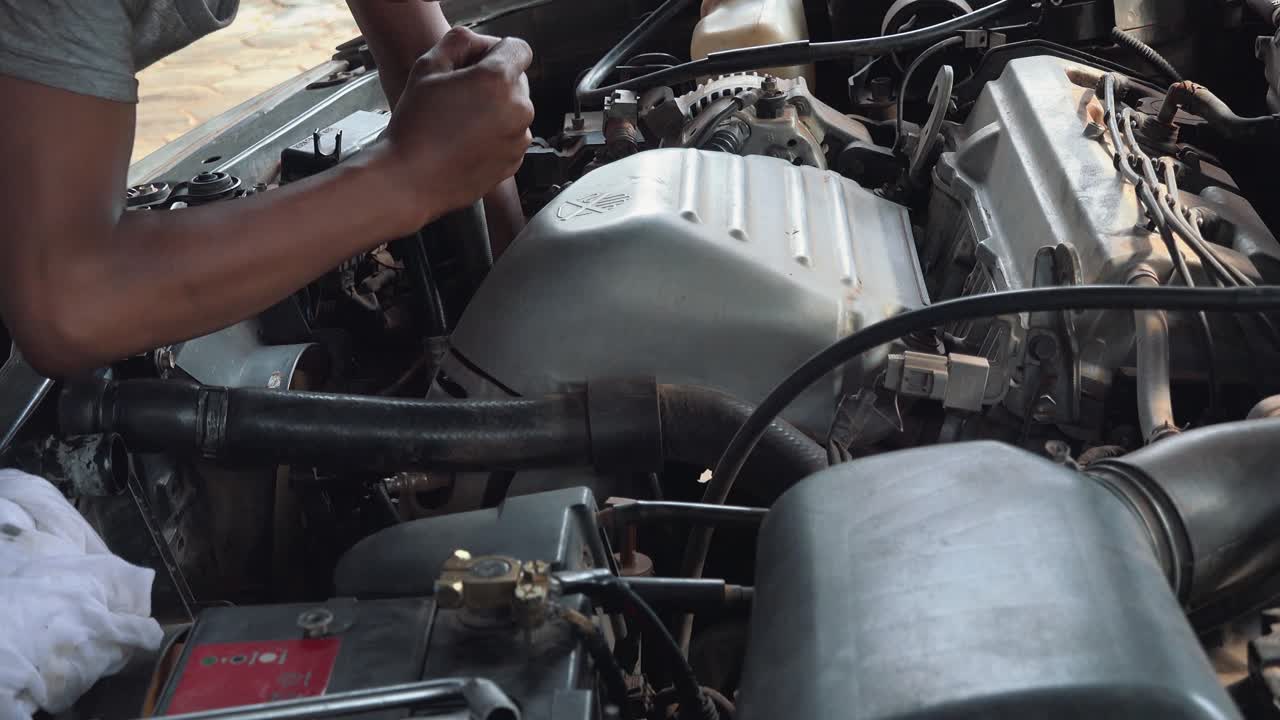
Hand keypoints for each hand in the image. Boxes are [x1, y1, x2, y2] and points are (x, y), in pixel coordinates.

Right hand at [375, 26, 533, 232]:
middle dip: (493, 80)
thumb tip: (474, 43)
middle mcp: (517, 109)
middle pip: (517, 79)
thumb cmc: (416, 127)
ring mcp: (518, 139)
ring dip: (494, 108)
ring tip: (459, 120)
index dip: (495, 50)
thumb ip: (458, 42)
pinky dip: (495, 134)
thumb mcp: (427, 67)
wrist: (411, 179)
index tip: (478, 61)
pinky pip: (510, 136)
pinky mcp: (514, 161)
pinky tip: (466, 140)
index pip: (518, 49)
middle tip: (459, 92)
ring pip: (513, 109)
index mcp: (498, 81)